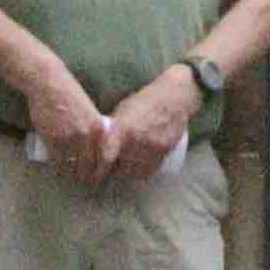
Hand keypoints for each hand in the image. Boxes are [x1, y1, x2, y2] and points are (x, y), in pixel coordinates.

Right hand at [21, 67, 113, 179]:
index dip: (100, 171)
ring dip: (71, 173)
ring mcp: (70, 138)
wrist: (49, 84)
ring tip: (71, 176)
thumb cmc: (69, 94)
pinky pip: (57, 159)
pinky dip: (58, 166)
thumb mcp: (88, 111)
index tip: (96, 176)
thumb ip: (93, 129)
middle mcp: (87, 135)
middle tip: (83, 180)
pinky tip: (59, 168)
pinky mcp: (53, 139)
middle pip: (89, 165)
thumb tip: (95, 148)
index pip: (103, 158)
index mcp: (99, 128)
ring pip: (72, 165)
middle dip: (86, 176)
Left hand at [102, 67, 199, 185]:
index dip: (100, 166)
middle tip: (112, 163)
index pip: (106, 155)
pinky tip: (139, 165)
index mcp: (122, 128)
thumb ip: (112, 128)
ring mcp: (151, 147)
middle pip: (119, 167)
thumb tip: (98, 144)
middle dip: (113, 168)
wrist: (173, 98)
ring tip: (126, 162)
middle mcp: (136, 140)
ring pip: (134, 171)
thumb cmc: (145, 101)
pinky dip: (141, 171)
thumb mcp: (123, 110)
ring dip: (127, 170)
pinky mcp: (164, 151)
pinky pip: (149, 170)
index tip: (96, 171)